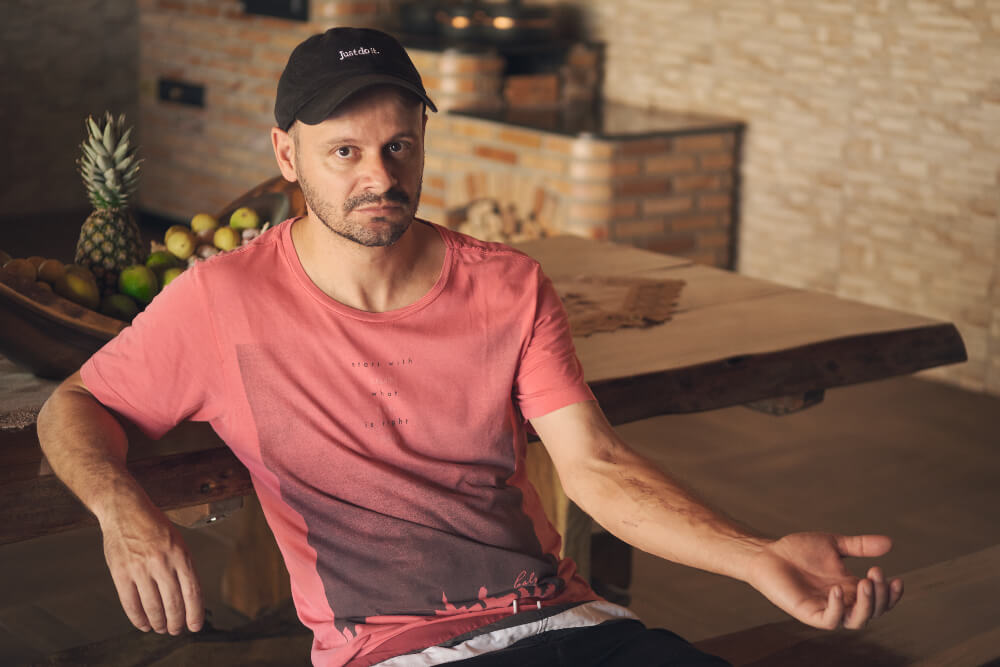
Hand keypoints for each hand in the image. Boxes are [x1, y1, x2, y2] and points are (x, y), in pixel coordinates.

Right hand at [100, 501, 203, 634]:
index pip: (192, 592)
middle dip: (177, 622)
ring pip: (153, 607)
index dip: (195, 613)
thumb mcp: (178, 542)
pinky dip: (138, 618)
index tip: (195, 626)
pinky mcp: (121, 572)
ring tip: (162, 628)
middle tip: (177, 629)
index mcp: (181, 554)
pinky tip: (144, 623)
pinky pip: (130, 603)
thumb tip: (189, 597)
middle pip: (174, 603)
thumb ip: (183, 567)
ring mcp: (140, 568)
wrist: (125, 509)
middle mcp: (162, 562)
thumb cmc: (154, 526)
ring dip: (159, 623)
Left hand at [746, 532, 902, 629]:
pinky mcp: (809, 613)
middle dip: (881, 596)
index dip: (892, 595)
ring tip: (864, 583)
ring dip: (866, 605)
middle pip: (873, 611)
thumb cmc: (798, 550)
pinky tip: (838, 590)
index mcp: (850, 587)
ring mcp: (826, 608)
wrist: (768, 553)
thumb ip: (859, 546)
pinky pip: (830, 621)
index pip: (879, 599)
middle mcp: (842, 601)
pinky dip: (838, 609)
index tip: (896, 578)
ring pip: (856, 621)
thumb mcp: (833, 545)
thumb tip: (890, 542)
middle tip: (875, 573)